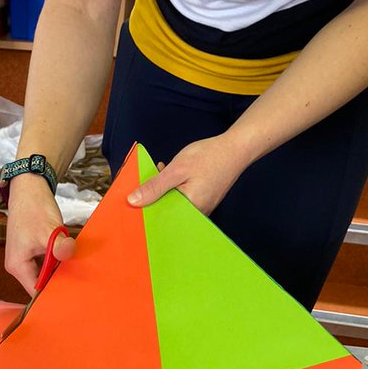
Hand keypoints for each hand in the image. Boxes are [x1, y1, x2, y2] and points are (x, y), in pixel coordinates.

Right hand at [4, 175, 75, 295]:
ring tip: (73, 271)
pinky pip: (44, 265)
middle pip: (39, 285)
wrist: (29, 189)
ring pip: (43, 275)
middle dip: (57, 284)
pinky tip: (66, 260)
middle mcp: (17, 266)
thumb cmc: (34, 208)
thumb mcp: (49, 229)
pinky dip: (55, 264)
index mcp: (17, 266)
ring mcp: (23, 259)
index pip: (35, 291)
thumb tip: (69, 252)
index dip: (52, 295)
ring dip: (57, 273)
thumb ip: (60, 245)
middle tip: (77, 284)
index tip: (70, 295)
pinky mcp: (30, 253)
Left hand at [127, 134, 249, 215]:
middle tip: (142, 185)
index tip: (131, 204)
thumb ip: (154, 187)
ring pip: (172, 206)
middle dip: (152, 201)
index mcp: (188, 210)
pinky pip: (181, 201)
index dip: (144, 212)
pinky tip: (169, 176)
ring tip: (158, 174)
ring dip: (162, 192)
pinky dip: (172, 190)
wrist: (236, 149)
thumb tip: (133, 201)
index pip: (159, 219)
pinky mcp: (201, 202)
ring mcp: (200, 210)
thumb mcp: (176, 170)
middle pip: (165, 214)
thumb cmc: (209, 157)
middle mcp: (195, 215)